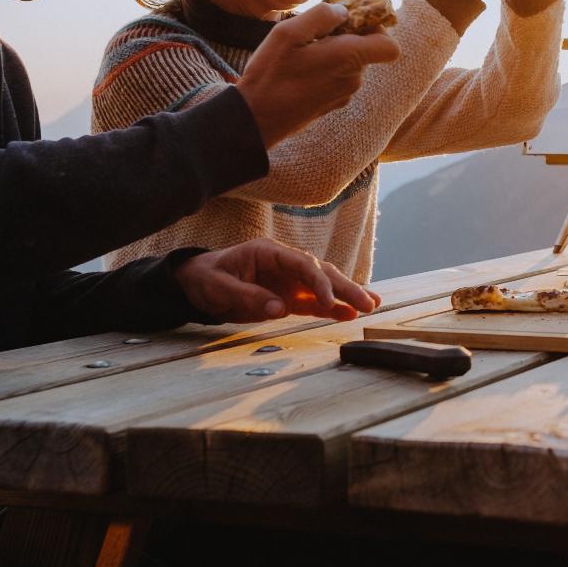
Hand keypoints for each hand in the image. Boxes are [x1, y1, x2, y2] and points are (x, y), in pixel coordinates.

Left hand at [175, 237, 381, 322]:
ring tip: (371, 305)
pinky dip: (332, 307)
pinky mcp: (288, 296)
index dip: (318, 281)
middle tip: (367, 302)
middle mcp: (284, 263)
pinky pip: (313, 302)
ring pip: (323, 285)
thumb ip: (248, 296)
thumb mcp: (220, 287)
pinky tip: (349, 314)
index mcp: (269, 252)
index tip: (329, 300)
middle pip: (321, 272)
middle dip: (345, 287)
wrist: (196, 284)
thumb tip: (280, 309)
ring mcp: (288, 280)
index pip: (302, 263)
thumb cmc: (206, 279)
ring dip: (346, 294)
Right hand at [235, 3, 399, 143]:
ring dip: (333, 52)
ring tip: (302, 52)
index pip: (390, 47)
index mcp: (348, 58)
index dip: (377, 30)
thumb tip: (344, 12)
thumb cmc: (270, 73)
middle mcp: (353, 79)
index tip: (351, 22)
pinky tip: (300, 70)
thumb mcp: (289, 32)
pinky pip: (339, 78)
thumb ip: (322, 15)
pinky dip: (326, 69)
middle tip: (314, 33)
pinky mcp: (332, 104)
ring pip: (351, 63)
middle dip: (347, 36)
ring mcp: (344, 94)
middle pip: (367, 51)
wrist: (256, 119)